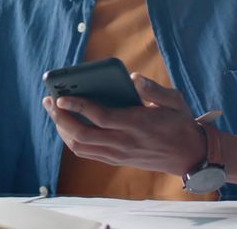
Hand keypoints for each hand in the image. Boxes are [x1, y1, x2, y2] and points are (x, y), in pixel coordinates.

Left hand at [42, 72, 205, 175]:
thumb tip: (133, 78)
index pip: (100, 117)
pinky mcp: (116, 160)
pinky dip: (71, 139)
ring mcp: (118, 154)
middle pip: (83, 135)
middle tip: (48, 101)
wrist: (189, 155)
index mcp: (137, 124)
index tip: (61, 97)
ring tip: (53, 111)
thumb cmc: (180, 123)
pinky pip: (87, 152)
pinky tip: (66, 124)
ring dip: (63, 129)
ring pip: (80, 147)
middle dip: (61, 118)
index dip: (78, 107)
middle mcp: (124, 142)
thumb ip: (154, 90)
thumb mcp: (175, 101)